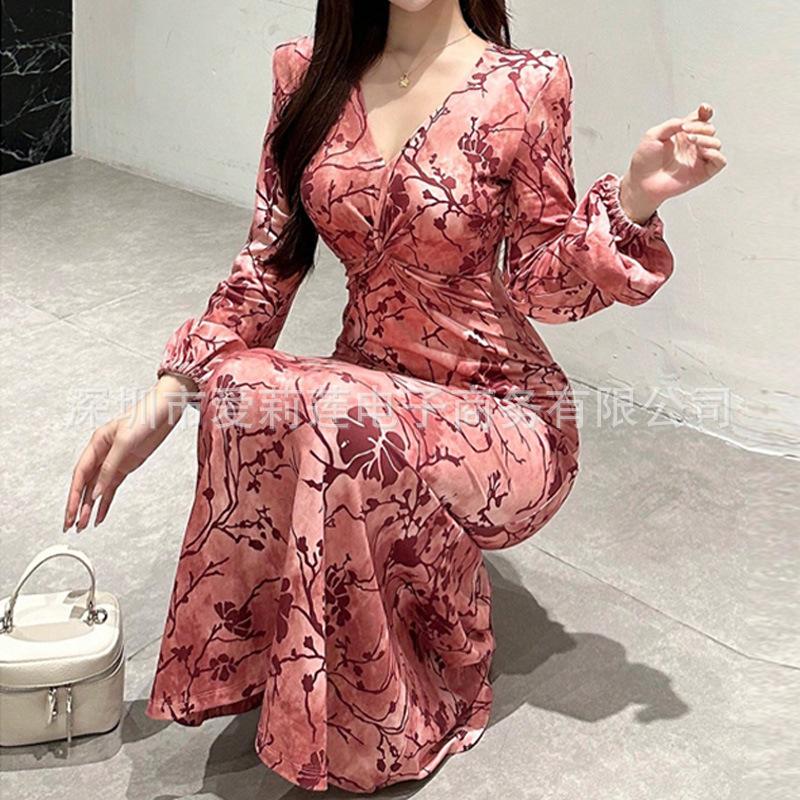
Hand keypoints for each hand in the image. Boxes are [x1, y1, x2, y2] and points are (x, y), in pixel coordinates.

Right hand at [63, 374, 196, 531]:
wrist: (166, 410)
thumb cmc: (146, 416)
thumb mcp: (126, 441)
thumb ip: (110, 467)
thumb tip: (97, 491)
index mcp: (97, 443)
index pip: (80, 474)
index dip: (74, 494)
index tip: (72, 511)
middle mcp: (103, 453)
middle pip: (86, 484)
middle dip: (77, 505)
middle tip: (71, 525)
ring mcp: (115, 460)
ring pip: (98, 488)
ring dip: (90, 507)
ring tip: (83, 525)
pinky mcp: (127, 465)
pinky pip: (112, 487)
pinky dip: (106, 502)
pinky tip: (100, 514)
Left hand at [619, 102, 726, 222]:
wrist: (641, 182)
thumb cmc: (644, 162)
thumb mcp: (654, 135)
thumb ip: (672, 124)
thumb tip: (687, 121)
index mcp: (682, 135)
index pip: (701, 119)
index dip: (706, 112)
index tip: (703, 109)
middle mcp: (692, 146)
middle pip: (710, 129)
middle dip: (701, 126)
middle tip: (685, 130)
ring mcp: (697, 159)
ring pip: (716, 143)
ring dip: (706, 138)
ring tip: (691, 140)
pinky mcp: (701, 173)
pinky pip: (720, 162)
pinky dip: (715, 154)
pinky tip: (702, 152)